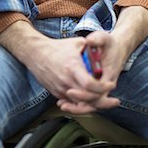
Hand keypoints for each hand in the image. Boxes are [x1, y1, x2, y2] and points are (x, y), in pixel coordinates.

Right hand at [0, 21, 118, 113]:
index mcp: (73, 67)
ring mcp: (60, 89)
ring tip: (102, 100)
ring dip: (92, 103)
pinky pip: (72, 102)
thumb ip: (92, 47)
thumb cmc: (56, 48)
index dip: (103, 87)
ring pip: (80, 104)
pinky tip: (89, 98)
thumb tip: (103, 49)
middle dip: (102, 101)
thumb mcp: (77, 43)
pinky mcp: (56, 93)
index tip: (110, 84)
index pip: (90, 85)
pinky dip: (82, 102)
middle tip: (111, 99)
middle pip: (88, 99)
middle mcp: (66, 81)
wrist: (35, 54)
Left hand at [57, 6, 147, 112]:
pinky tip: (63, 102)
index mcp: (108, 75)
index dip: (85, 93)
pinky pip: (88, 101)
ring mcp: (101, 88)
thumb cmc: (110, 45)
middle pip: (93, 102)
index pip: (98, 91)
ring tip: (61, 105)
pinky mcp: (96, 89)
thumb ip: (97, 39)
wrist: (118, 48)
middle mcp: (106, 85)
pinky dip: (76, 103)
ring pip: (90, 104)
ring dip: (76, 107)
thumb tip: (88, 41)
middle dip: (78, 105)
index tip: (70, 91)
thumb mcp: (105, 38)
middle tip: (63, 103)